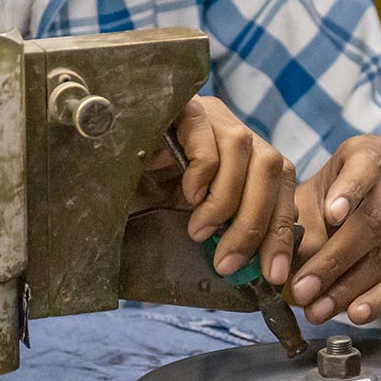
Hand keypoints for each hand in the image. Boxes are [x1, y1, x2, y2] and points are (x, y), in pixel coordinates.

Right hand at [138, 96, 298, 285]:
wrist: (97, 170)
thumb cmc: (149, 199)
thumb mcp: (197, 219)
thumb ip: (231, 232)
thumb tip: (261, 268)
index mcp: (247, 158)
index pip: (282, 188)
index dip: (282, 232)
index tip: (274, 274)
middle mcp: (234, 130)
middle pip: (271, 168)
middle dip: (254, 225)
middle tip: (229, 262)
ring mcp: (211, 114)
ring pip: (245, 150)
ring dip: (226, 202)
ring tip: (199, 231)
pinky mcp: (183, 105)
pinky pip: (206, 135)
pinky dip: (202, 172)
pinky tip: (187, 195)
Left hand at [288, 135, 380, 323]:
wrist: (344, 210)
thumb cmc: (320, 200)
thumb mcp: (304, 201)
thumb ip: (298, 230)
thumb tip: (289, 273)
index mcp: (371, 154)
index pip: (366, 168)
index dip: (349, 191)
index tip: (331, 214)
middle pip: (374, 220)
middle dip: (335, 259)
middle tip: (303, 287)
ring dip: (347, 287)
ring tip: (317, 309)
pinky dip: (376, 300)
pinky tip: (356, 313)